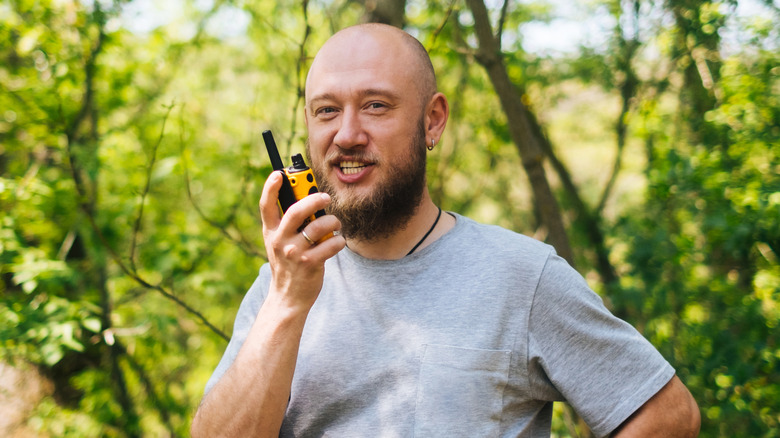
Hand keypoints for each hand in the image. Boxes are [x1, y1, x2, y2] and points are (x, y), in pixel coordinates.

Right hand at [259, 171, 344, 311]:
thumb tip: (309, 198)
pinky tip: (338, 242)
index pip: (266, 205)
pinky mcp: (310, 263)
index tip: (279, 173)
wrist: (288, 297)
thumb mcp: (279, 243)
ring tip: (335, 225)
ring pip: (319, 226)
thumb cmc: (288, 264)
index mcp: (270, 232)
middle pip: (296, 210)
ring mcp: (294, 252)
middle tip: (325, 197)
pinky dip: (339, 240)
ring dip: (333, 222)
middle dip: (314, 199)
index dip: (270, 187)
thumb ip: (288, 223)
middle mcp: (279, 240)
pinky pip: (332, 243)